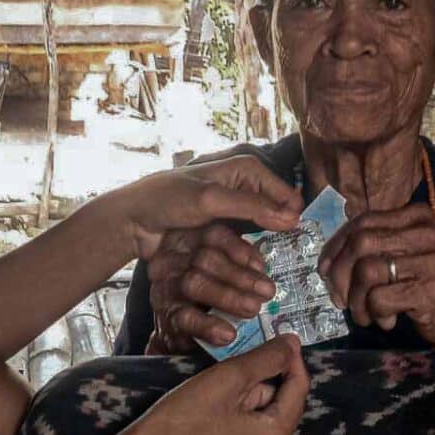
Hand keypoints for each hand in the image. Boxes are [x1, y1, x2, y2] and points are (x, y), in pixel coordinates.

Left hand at [118, 155, 302, 261]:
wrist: (133, 219)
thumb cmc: (168, 199)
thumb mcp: (211, 200)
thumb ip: (252, 207)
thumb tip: (292, 217)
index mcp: (241, 168)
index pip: (279, 188)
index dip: (290, 207)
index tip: (300, 230)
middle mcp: (238, 186)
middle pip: (270, 208)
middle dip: (279, 226)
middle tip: (290, 248)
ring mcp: (229, 209)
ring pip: (258, 227)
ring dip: (263, 243)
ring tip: (268, 262)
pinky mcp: (219, 229)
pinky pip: (241, 240)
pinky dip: (246, 251)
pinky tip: (251, 265)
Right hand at [128, 335, 308, 434]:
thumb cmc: (181, 419)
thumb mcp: (227, 378)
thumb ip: (266, 358)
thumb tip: (292, 343)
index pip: (299, 390)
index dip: (292, 358)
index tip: (283, 337)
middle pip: (277, 408)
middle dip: (261, 382)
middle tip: (234, 363)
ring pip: (257, 424)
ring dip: (245, 402)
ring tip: (215, 389)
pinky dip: (233, 424)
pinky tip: (207, 415)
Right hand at [147, 224, 275, 353]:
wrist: (181, 332)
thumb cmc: (208, 296)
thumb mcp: (220, 271)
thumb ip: (239, 263)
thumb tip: (265, 267)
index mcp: (188, 241)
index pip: (212, 235)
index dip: (240, 249)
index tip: (262, 266)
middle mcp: (172, 259)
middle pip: (205, 258)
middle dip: (239, 275)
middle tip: (266, 291)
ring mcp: (164, 287)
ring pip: (194, 283)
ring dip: (229, 297)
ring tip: (253, 308)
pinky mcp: (164, 316)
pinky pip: (184, 318)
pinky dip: (208, 326)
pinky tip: (228, 333)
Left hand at [319, 203, 434, 351]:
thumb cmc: (427, 286)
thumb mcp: (403, 254)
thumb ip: (373, 245)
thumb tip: (326, 260)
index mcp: (416, 216)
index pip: (361, 223)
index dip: (335, 247)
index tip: (323, 271)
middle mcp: (425, 232)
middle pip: (360, 243)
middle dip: (340, 274)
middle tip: (340, 299)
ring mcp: (430, 261)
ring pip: (366, 271)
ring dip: (357, 300)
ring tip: (365, 314)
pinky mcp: (430, 290)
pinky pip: (379, 298)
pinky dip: (375, 313)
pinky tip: (387, 320)